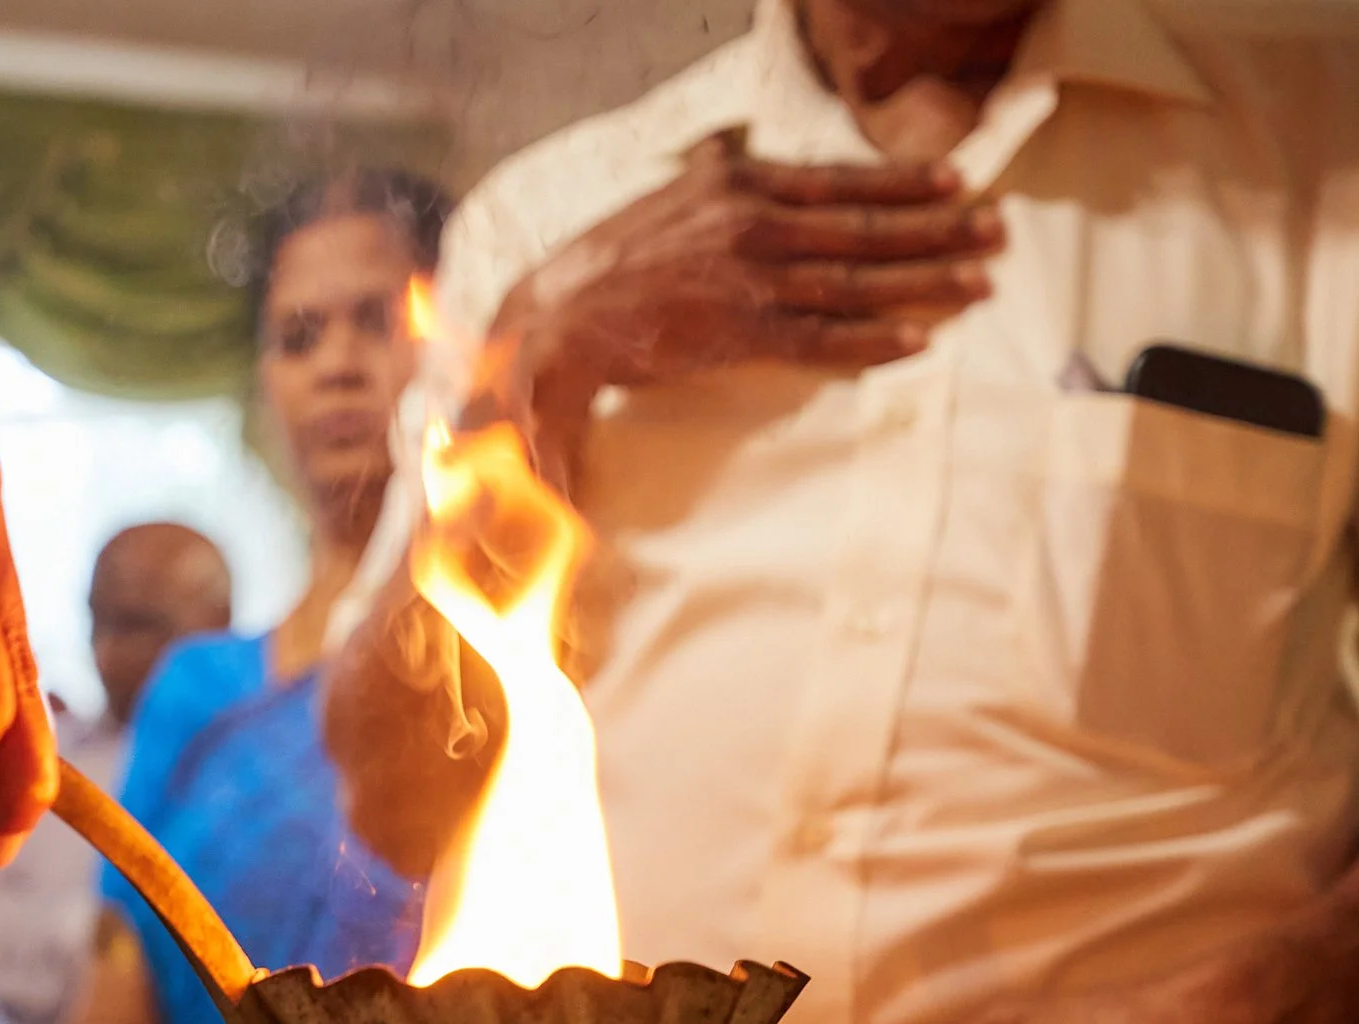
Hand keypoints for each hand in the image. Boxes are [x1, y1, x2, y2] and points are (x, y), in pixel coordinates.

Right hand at [481, 130, 1002, 424]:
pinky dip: (873, 339)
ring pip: (858, 279)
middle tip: (998, 231)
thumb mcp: (666, 198)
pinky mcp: (738, 332)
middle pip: (867, 227)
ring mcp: (750, 279)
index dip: (904, 182)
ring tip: (981, 283)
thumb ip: (709, 177)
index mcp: (739, 186)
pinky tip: (918, 340)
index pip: (841, 181)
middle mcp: (754, 224)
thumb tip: (728, 154)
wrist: (555, 317)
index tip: (957, 181)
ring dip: (927, 282)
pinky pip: (821, 337)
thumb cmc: (606, 264)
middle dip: (940, 229)